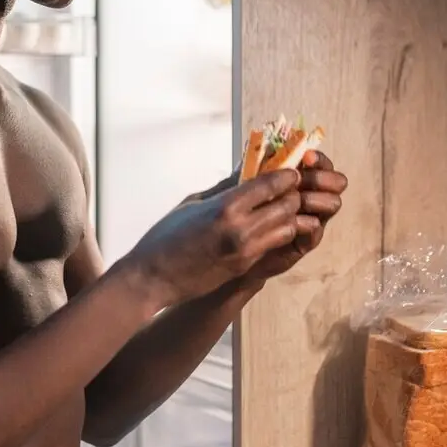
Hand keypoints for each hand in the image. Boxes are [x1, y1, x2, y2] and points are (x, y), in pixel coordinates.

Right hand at [123, 169, 311, 307]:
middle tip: (290, 189)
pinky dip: (278, 233)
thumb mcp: (193, 203)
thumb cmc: (166, 237)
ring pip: (286, 228)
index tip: (291, 171)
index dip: (286, 176)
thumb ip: (224, 187)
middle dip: (292, 195)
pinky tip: (271, 226)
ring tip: (282, 209)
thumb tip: (245, 169)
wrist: (153, 278)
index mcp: (225, 207)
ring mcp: (246, 251)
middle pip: (286, 206)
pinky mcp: (245, 266)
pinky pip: (272, 244)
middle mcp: (241, 229)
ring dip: (289, 217)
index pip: (269, 185)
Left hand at [241, 151, 346, 281]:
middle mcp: (312, 194)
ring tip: (299, 201)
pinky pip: (316, 229)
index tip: (306, 157)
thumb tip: (268, 143)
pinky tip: (294, 221)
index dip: (318, 159)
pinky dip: (308, 222)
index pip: (320, 163)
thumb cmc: (242, 207)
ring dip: (318, 199)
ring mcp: (312, 217)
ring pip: (333, 203)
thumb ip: (261, 163)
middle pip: (337, 181)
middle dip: (322, 178)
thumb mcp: (247, 181)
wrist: (235, 242)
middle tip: (302, 180)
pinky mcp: (306, 240)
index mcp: (301, 176)